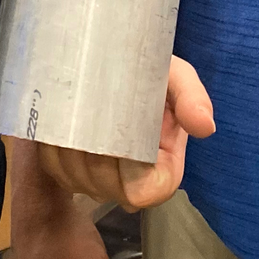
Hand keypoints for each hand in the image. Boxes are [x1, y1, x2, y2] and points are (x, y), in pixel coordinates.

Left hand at [37, 57, 214, 210]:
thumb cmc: (152, 76)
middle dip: (95, 148)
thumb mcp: (177, 78)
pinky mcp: (67, 171)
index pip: (143, 192)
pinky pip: (55, 169)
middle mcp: (128, 185)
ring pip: (76, 177)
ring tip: (76, 106)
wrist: (118, 66)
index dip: (128, 167)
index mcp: (162, 172)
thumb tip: (205, 126)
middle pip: (104, 183)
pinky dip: (54, 145)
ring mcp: (96, 182)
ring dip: (71, 144)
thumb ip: (191, 99)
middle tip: (91, 105)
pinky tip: (62, 118)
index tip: (121, 128)